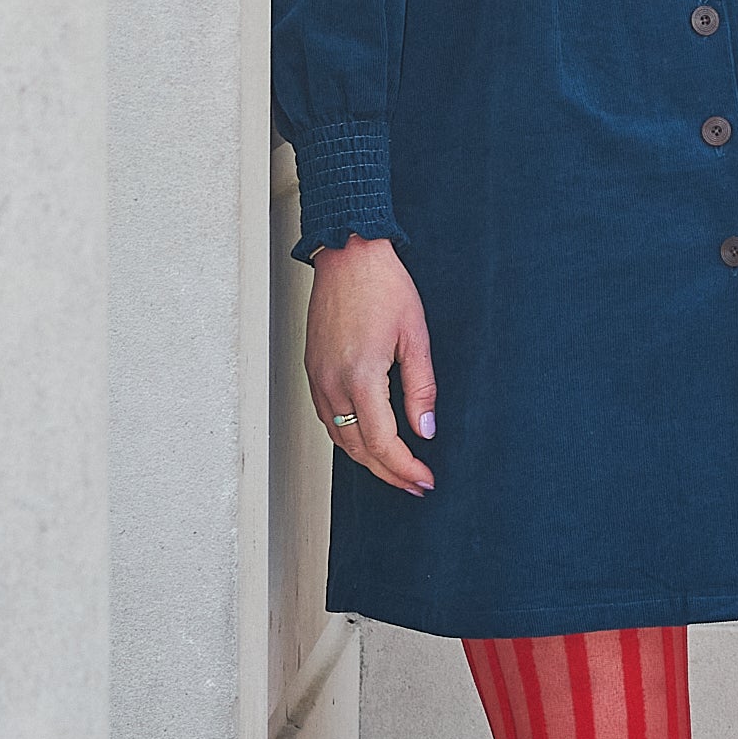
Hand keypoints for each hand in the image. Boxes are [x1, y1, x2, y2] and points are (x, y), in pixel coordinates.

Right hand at [305, 235, 436, 494]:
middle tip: (415, 483)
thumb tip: (425, 430)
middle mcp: (332, 383)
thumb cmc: (384, 287)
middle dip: (388, 472)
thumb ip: (421, 389)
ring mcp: (318, 377)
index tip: (424, 479)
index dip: (405, 468)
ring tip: (395, 468)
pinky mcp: (312, 369)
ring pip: (339, 437)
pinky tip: (366, 439)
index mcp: (361, 377)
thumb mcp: (416, 337)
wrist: (348, 255)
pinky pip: (327, 418)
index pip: (383, 443)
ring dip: (367, 459)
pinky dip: (347, 437)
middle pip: (358, 449)